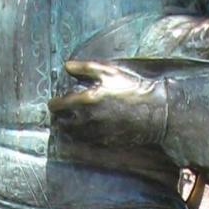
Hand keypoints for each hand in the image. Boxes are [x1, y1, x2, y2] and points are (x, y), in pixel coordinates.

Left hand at [48, 60, 167, 147]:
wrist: (154, 111)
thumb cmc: (132, 87)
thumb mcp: (109, 71)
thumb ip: (85, 68)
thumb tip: (66, 67)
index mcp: (85, 100)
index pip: (59, 106)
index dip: (54, 104)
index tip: (53, 103)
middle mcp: (87, 119)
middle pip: (63, 123)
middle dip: (59, 118)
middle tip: (59, 115)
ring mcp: (96, 133)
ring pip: (73, 135)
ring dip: (68, 130)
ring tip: (68, 124)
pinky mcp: (105, 142)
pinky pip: (86, 141)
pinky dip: (81, 137)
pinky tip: (84, 131)